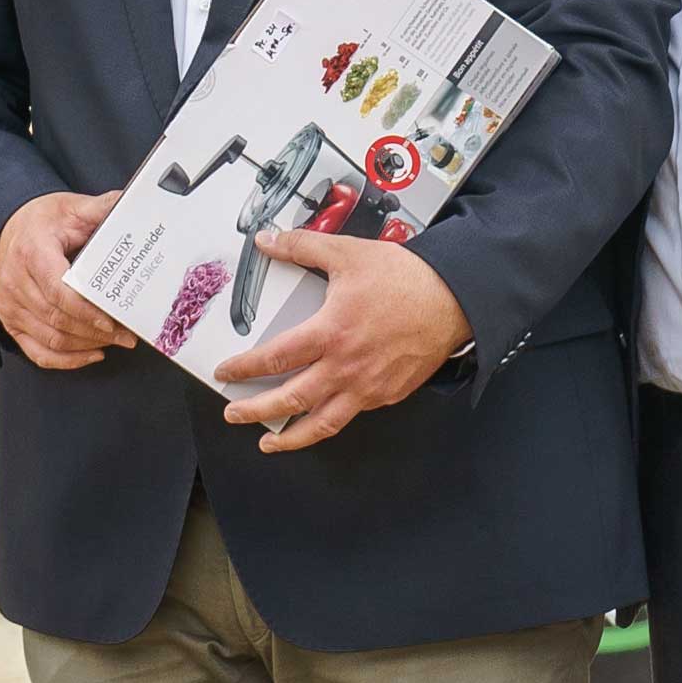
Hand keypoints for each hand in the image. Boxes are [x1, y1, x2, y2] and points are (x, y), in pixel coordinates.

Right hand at [0, 189, 127, 367]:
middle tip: (128, 334)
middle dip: (96, 331)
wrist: (4, 229)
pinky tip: (92, 354)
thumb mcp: (70, 208)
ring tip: (116, 340)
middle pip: (57, 319)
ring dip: (87, 344)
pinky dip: (66, 360)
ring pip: (52, 339)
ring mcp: (11, 306)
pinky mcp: (12, 322)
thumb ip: (101, 208)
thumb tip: (132, 204)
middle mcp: (16, 283)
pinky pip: (37, 352)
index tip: (112, 321)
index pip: (57, 291)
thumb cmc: (40, 222)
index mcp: (32, 252)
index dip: (85, 311)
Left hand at [208, 227, 470, 451]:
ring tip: (269, 442)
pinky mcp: (389, 394)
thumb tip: (267, 240)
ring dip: (291, 437)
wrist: (455, 299)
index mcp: (331, 333)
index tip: (225, 373)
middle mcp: (346, 367)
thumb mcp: (348, 253)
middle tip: (234, 415)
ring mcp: (369, 387)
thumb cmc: (405, 279)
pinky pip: (353, 414)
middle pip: (291, 400)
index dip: (244, 369)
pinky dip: (329, 421)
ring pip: (322, 423)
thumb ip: (302, 247)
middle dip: (255, 411)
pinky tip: (318, 418)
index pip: (275, 358)